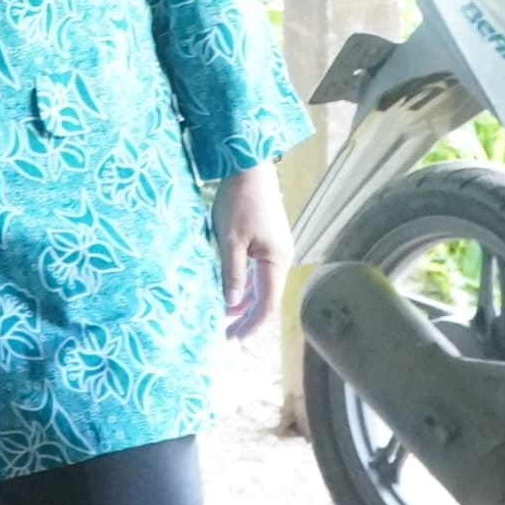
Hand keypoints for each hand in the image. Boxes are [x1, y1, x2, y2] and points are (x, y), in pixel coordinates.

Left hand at [213, 163, 288, 338]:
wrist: (249, 164)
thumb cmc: (238, 200)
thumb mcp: (230, 240)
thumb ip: (231, 275)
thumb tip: (230, 305)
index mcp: (277, 260)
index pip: (267, 305)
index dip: (250, 326)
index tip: (231, 339)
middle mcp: (281, 257)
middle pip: (265, 297)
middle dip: (245, 317)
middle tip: (224, 333)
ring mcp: (275, 248)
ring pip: (260, 284)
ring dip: (243, 301)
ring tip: (223, 315)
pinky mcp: (267, 240)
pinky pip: (257, 270)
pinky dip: (243, 283)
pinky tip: (227, 289)